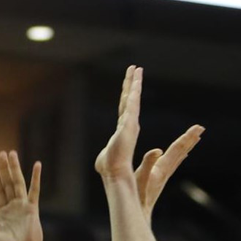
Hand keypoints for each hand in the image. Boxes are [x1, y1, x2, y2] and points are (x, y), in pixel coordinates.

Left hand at [0, 151, 43, 240]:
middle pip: (8, 183)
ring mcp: (23, 207)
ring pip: (18, 183)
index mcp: (3, 213)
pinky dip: (36, 177)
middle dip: (4, 169)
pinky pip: (34, 190)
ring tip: (12, 154)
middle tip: (2, 153)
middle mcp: (13, 207)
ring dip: (15, 168)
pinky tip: (37, 165)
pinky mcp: (32, 208)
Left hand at [95, 66, 142, 181]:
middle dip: (133, 84)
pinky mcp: (129, 122)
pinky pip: (133, 102)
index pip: (126, 109)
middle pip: (130, 99)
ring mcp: (130, 122)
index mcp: (123, 130)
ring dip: (134, 82)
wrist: (114, 172)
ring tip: (137, 68)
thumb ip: (106, 155)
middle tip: (135, 69)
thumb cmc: (110, 168)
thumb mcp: (105, 158)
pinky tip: (136, 78)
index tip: (131, 84)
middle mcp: (128, 123)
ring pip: (132, 97)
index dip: (128, 96)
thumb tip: (103, 161)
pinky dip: (135, 89)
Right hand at [135, 125, 203, 222]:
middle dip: (190, 139)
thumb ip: (148, 164)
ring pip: (178, 157)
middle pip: (180, 152)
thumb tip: (157, 150)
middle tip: (201, 128)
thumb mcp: (139, 179)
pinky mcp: (159, 179)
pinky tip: (182, 155)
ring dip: (186, 146)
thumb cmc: (135, 198)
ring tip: (195, 138)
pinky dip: (179, 156)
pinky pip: (173, 164)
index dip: (186, 137)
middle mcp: (165, 171)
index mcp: (161, 168)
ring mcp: (163, 176)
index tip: (198, 127)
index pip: (176, 149)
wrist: (137, 216)